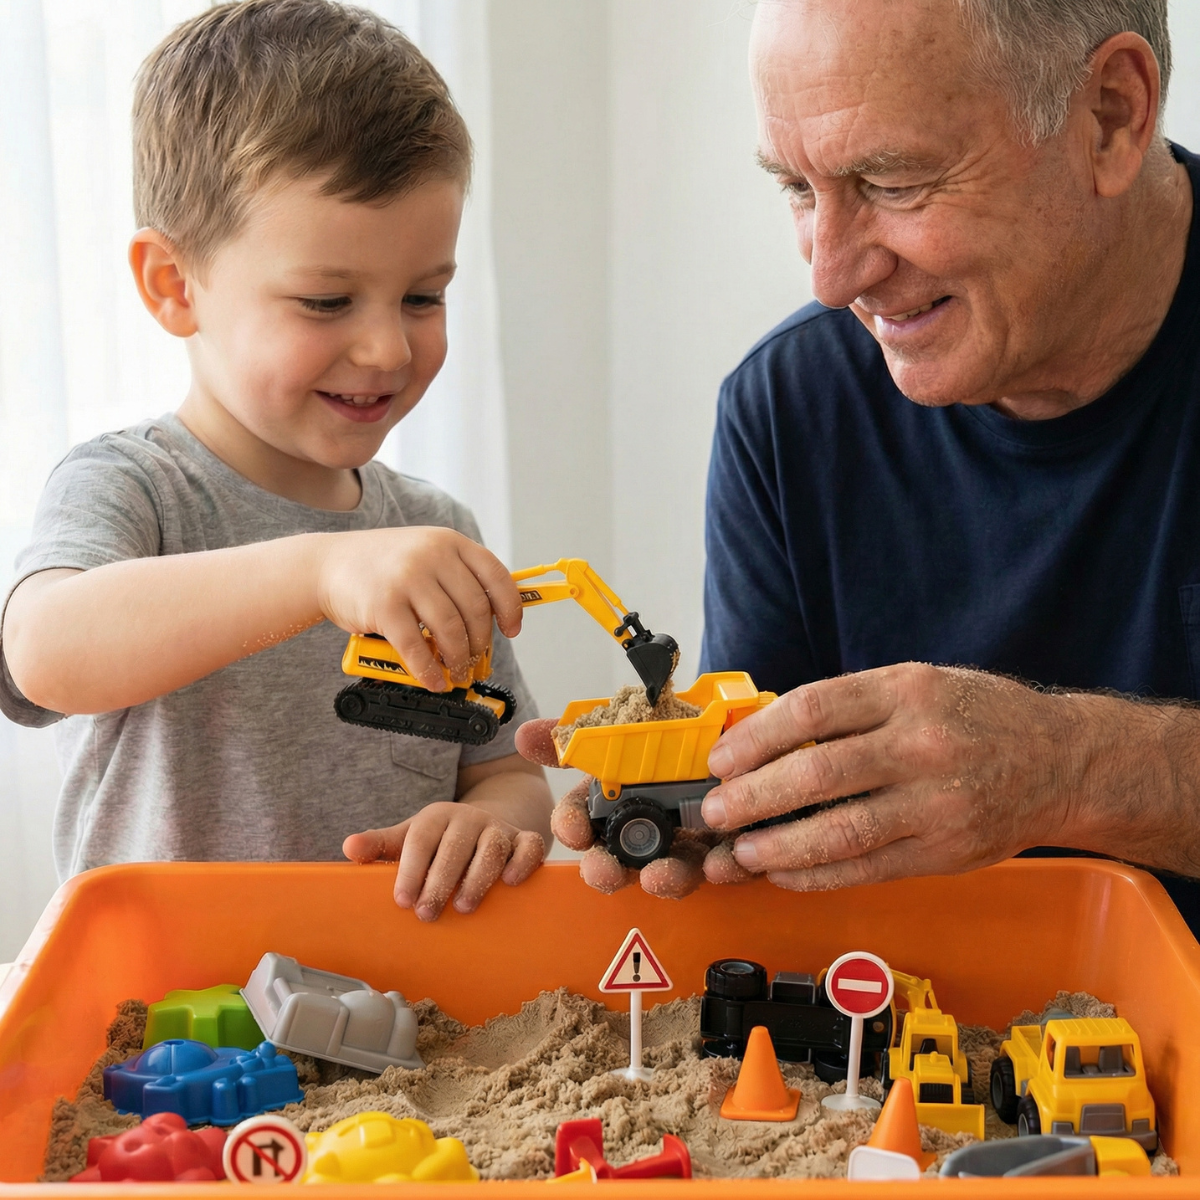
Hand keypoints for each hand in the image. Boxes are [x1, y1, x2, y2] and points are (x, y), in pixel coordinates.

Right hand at [316, 527, 521, 690]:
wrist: (326, 564)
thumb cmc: (382, 566)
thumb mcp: (425, 553)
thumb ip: (456, 576)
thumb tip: (493, 619)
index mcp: (449, 542)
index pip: (496, 575)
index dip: (510, 607)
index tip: (511, 630)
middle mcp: (432, 555)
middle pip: (475, 608)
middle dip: (480, 641)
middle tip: (476, 658)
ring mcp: (407, 578)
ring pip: (450, 630)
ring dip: (458, 658)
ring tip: (456, 670)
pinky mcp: (384, 605)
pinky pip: (417, 647)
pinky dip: (429, 670)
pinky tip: (433, 681)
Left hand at [343, 802, 545, 919]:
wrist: (486, 824)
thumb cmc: (440, 840)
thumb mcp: (409, 838)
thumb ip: (380, 845)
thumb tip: (349, 848)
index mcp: (437, 817)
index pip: (421, 839)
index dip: (411, 870)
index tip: (402, 900)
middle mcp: (470, 819)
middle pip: (455, 846)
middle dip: (440, 882)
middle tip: (427, 914)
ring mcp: (499, 828)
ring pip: (493, 847)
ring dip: (478, 878)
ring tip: (465, 908)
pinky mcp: (525, 838)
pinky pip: (530, 845)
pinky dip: (523, 862)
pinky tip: (511, 883)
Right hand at [515, 719, 746, 898]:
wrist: (735, 738)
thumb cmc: (674, 737)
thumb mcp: (629, 726)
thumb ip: (577, 737)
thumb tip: (522, 735)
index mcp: (615, 803)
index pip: (581, 821)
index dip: (572, 827)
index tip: (574, 831)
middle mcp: (646, 831)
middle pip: (618, 861)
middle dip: (605, 871)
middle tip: (604, 871)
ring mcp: (688, 845)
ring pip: (672, 872)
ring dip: (662, 879)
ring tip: (659, 876)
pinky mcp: (730, 850)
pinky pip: (729, 866)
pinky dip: (725, 868)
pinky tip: (721, 861)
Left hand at [698, 662, 1075, 890]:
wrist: (1063, 761)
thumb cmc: (977, 717)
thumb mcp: (915, 685)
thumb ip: (849, 709)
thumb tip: (762, 740)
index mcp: (905, 692)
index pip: (811, 710)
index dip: (754, 739)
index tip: (720, 760)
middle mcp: (921, 744)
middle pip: (817, 773)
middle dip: (752, 798)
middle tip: (714, 813)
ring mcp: (936, 802)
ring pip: (839, 831)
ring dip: (776, 847)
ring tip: (738, 853)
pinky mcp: (945, 851)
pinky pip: (866, 869)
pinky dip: (815, 875)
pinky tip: (783, 874)